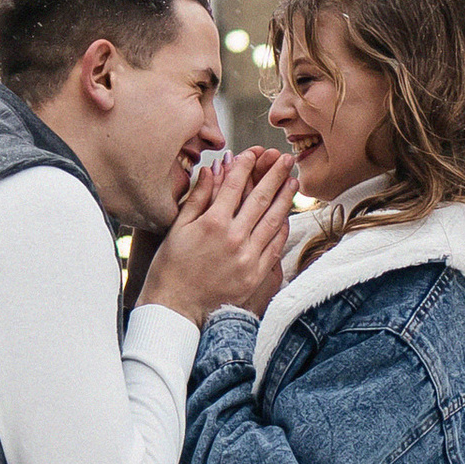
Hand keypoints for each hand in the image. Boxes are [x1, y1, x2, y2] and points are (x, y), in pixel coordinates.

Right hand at [138, 145, 297, 324]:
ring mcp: (248, 257)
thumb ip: (198, 197)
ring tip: (293, 180)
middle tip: (286, 158)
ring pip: (273, 221)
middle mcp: (233, 238)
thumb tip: (212, 169)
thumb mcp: (178, 228)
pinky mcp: (255, 275)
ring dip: (285, 198)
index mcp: (212, 223)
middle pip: (260, 199)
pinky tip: (286, 215)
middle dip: (275, 175)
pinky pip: (275, 246)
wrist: (177, 310)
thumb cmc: (171, 269)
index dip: (246, 166)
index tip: (254, 152)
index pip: (234, 185)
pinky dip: (282, 228)